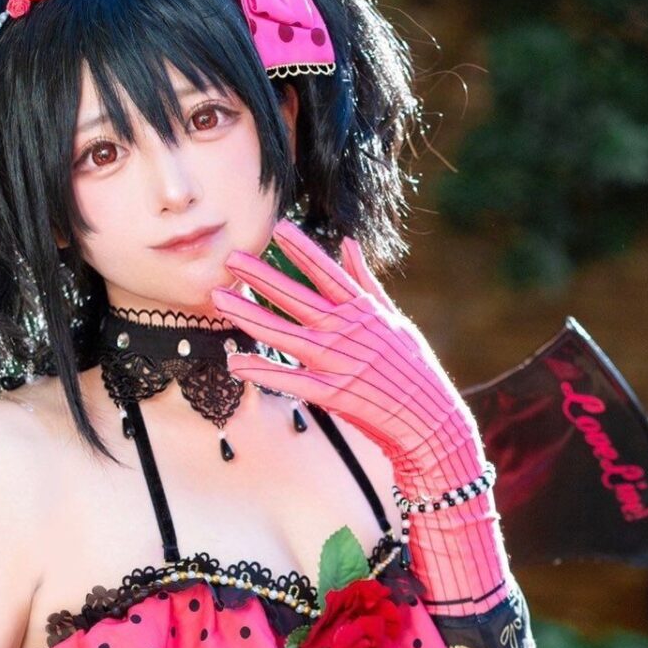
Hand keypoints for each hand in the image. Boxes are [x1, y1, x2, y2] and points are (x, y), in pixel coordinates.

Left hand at [212, 218, 485, 493]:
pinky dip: (262, 370)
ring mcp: (336, 362)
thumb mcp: (393, 318)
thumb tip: (349, 243)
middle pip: (296, 298)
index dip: (302, 250)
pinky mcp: (331, 393)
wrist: (428, 418)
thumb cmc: (413, 367)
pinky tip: (236, 361)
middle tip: (231, 259)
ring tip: (219, 299)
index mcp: (363, 310)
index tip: (278, 229)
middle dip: (261, 277)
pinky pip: (288, 379)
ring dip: (248, 316)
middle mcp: (346, 332)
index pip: (327, 273)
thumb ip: (365, 282)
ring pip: (283, 333)